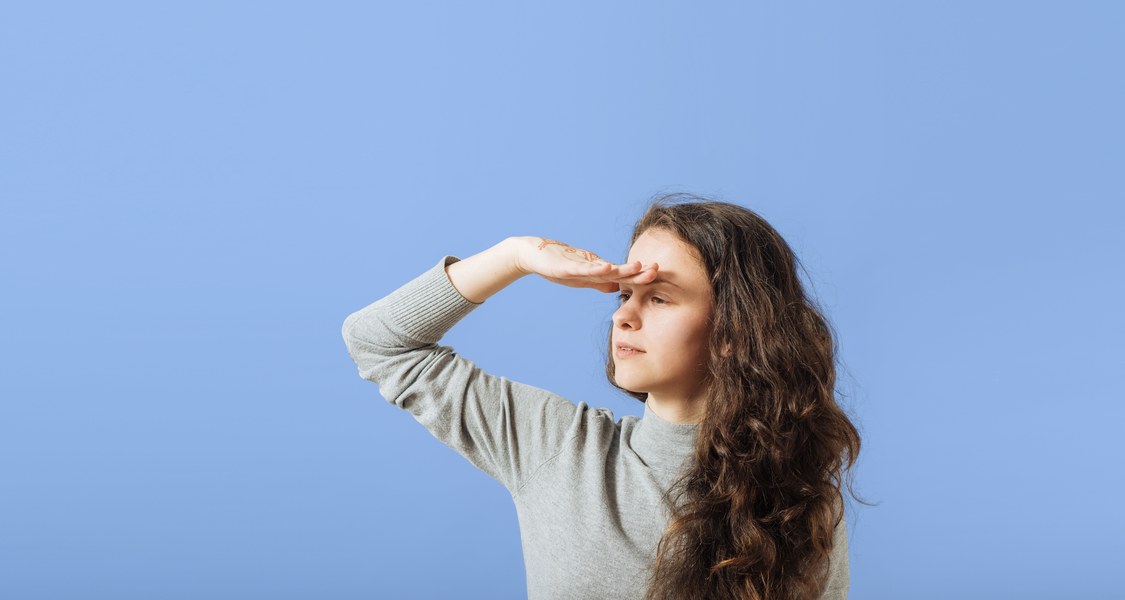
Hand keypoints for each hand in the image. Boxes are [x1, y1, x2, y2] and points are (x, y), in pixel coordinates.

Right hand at [510, 236, 658, 292]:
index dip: (640, 277)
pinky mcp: (566, 266)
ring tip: (638, 266)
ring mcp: (579, 265)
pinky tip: (607, 268)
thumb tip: (617, 288)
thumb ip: (599, 283)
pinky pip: (583, 269)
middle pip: (619, 271)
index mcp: (598, 271)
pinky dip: (596, 269)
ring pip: (605, 268)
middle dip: (638, 271)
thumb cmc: (558, 265)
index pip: (623, 276)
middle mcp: (592, 266)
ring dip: (622, 268)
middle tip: (657, 269)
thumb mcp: (582, 279)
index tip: (658, 276)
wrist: (532, 254)